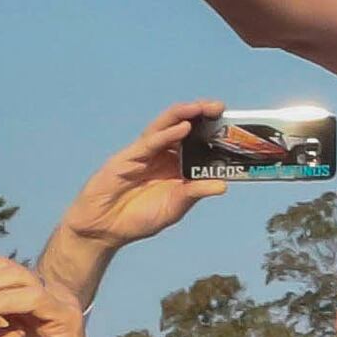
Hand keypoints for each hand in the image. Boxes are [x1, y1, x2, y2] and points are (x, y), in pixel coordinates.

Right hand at [48, 100, 226, 267]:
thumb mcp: (175, 206)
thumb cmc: (140, 217)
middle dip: (199, 115)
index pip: (196, 141)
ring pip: (164, 128)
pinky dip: (166, 134)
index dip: (211, 130)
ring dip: (182, 115)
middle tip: (219, 107)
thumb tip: (223, 185)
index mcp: (176, 165)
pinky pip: (149, 143)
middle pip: (181, 128)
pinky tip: (182, 128)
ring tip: (200, 108)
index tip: (232, 122)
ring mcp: (144, 154)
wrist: (105, 229)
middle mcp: (161, 155)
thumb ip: (195, 193)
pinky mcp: (127, 158)